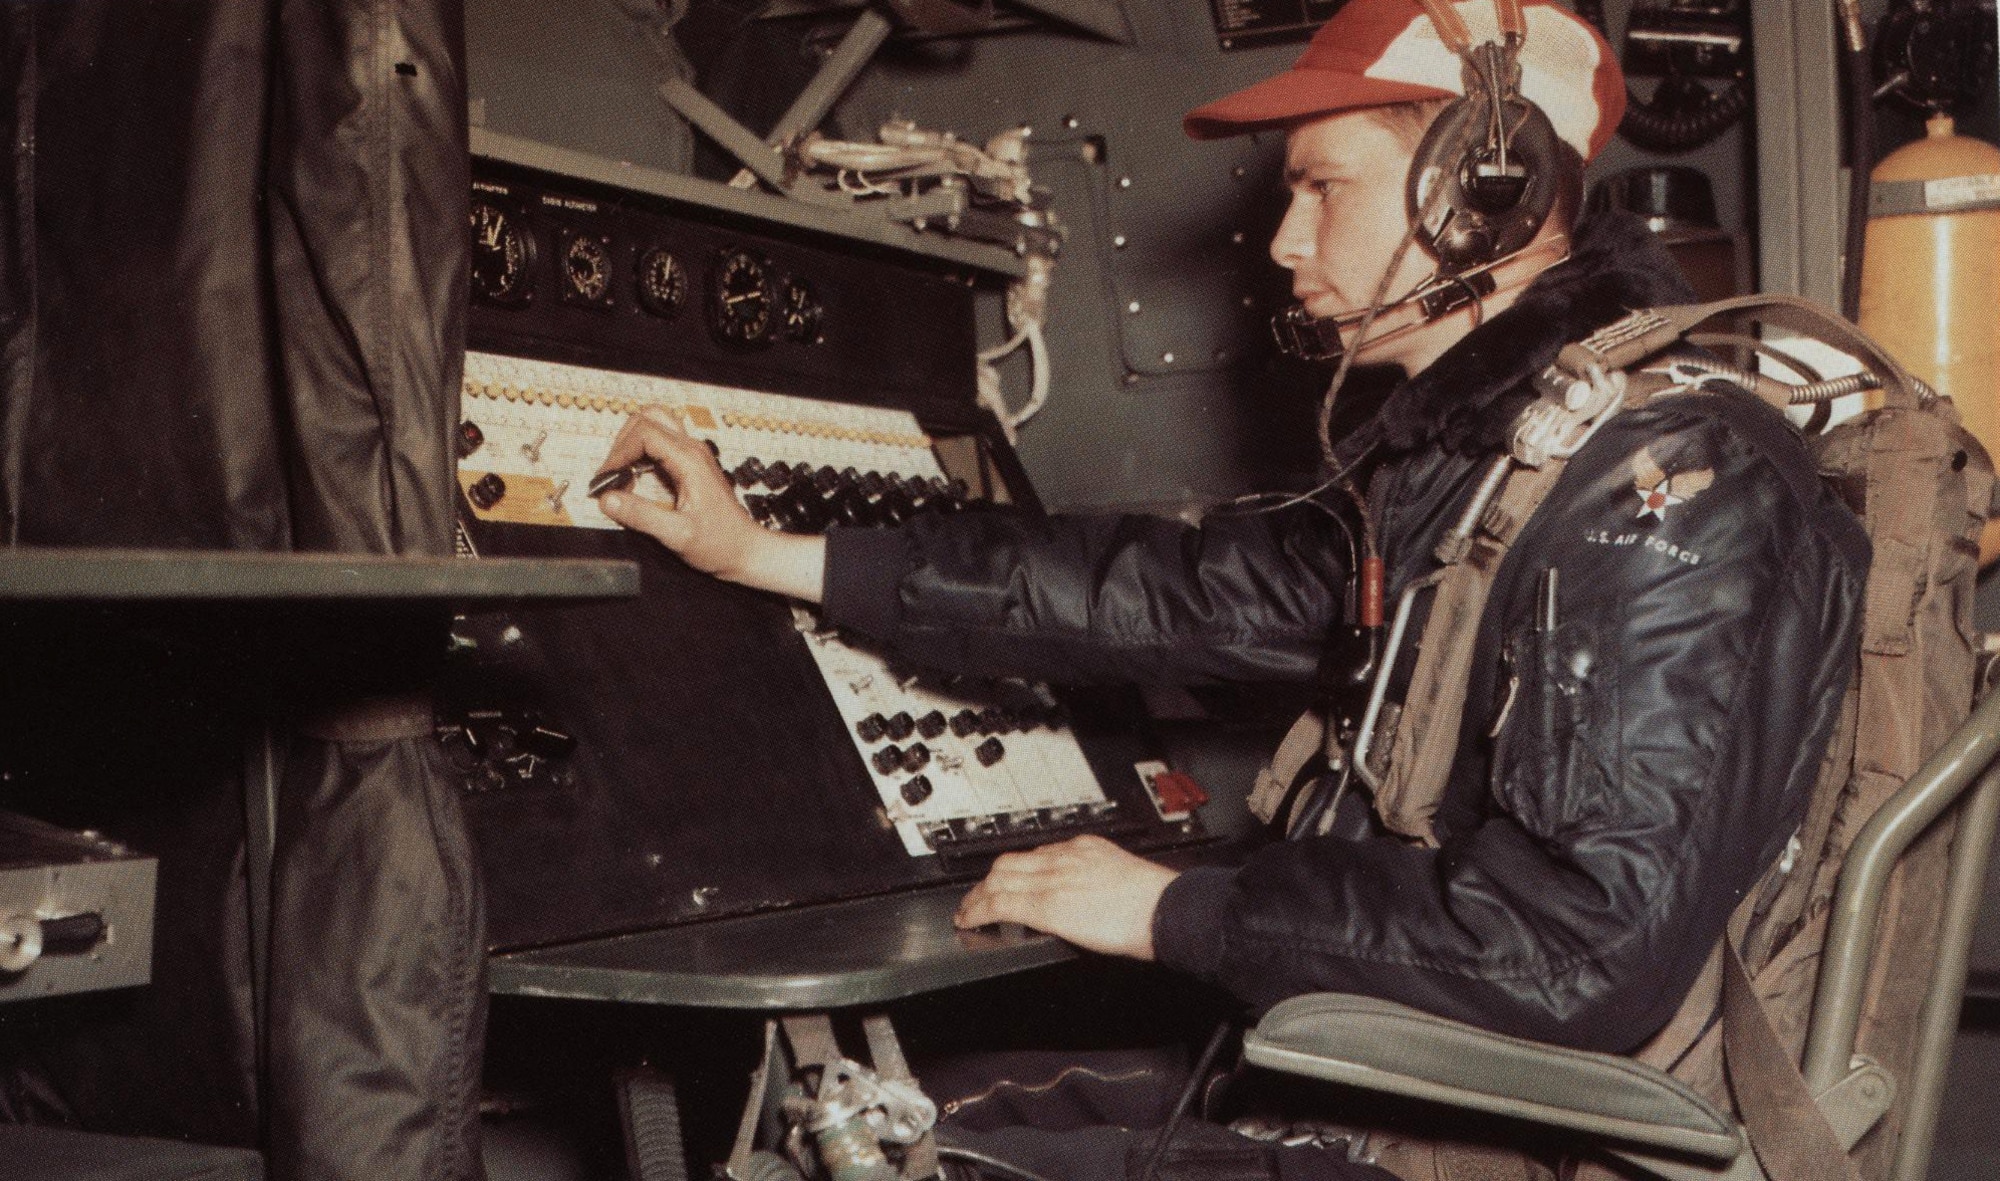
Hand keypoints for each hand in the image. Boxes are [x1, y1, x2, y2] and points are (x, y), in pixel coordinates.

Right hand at [595, 408, 766, 579]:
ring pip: (654, 426)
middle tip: (612, 474)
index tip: (607, 478)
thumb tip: (607, 499)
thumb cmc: (720, 543)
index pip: (645, 432)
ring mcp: (692, 455)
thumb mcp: (677, 535)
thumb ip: (641, 516)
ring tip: (621, 475)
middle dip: (622, 442)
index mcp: (690, 460)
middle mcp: (692, 450)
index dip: (619, 452)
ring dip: (631, 444)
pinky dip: (641, 454)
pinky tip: (636, 481)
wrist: (745, 550)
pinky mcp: (690, 464)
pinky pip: (660, 445)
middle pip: (648, 418)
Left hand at [954, 835, 1178, 959]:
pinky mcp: (1047, 905)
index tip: (1012, 880)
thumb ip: (1100, 881)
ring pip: (999, 879)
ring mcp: (1053, 879)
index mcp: (1085, 849)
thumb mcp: (1123, 877)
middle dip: (990, 879)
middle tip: (979, 895)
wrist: (1166, 910)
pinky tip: (971, 919)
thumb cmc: (1157, 901)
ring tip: (968, 909)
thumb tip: (1093, 900)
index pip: (1038, 853)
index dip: (1018, 869)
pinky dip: (980, 910)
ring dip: (979, 895)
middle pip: (1011, 862)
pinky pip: (1001, 903)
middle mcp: (1064, 858)